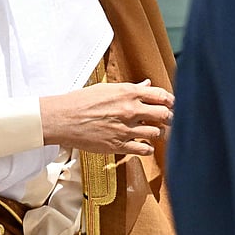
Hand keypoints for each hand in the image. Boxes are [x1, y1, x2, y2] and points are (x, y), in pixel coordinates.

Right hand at [40, 79, 173, 155]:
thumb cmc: (81, 101)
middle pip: (165, 115)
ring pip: (157, 133)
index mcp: (128, 93)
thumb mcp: (106, 89)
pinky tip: (144, 145)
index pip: (161, 95)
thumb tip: (146, 85)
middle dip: (169, 118)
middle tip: (168, 120)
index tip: (171, 104)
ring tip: (154, 133)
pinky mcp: (119, 145)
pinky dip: (148, 148)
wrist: (63, 118)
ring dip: (159, 133)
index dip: (170, 101)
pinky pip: (144, 150)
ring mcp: (125, 129)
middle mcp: (130, 110)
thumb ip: (130, 89)